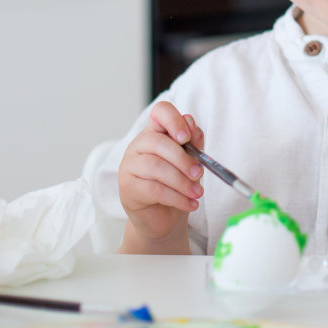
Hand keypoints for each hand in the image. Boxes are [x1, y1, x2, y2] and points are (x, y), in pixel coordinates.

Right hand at [117, 101, 205, 249]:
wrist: (164, 216)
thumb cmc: (177, 183)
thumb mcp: (191, 160)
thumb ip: (192, 142)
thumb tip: (190, 122)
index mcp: (155, 132)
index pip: (160, 112)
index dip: (173, 120)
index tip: (186, 137)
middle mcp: (138, 145)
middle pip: (158, 143)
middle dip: (183, 160)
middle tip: (199, 173)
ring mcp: (129, 166)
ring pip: (156, 168)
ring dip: (182, 182)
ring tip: (197, 193)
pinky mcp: (127, 189)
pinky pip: (154, 190)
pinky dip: (177, 198)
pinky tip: (190, 203)